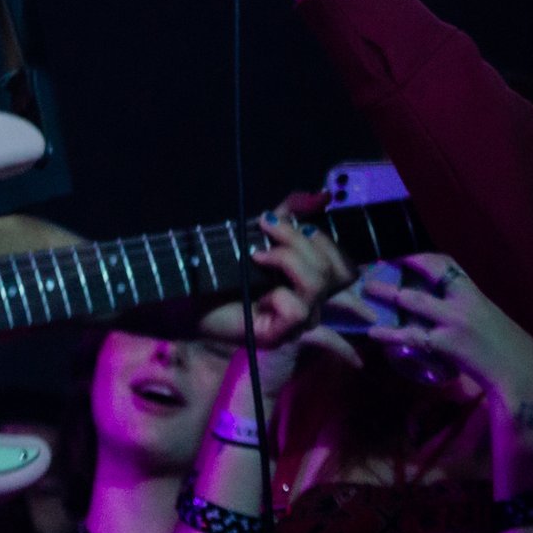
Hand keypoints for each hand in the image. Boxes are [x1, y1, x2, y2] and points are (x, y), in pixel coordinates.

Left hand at [193, 194, 360, 351]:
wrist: (187, 296)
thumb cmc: (222, 268)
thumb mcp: (260, 232)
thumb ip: (292, 214)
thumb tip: (324, 196)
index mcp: (311, 283)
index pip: (345, 266)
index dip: (326, 240)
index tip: (285, 221)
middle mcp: (311, 305)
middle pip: (333, 270)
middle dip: (299, 239)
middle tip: (265, 226)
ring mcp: (296, 325)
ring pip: (317, 285)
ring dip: (287, 258)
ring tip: (257, 254)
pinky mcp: (278, 336)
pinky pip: (297, 310)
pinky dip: (279, 292)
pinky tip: (257, 288)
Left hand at [365, 254, 532, 413]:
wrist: (520, 371)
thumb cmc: (507, 349)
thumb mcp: (490, 320)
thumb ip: (470, 311)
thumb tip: (448, 310)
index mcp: (475, 293)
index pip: (447, 265)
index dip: (423, 258)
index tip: (403, 256)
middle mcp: (463, 301)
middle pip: (426, 276)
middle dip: (400, 269)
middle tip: (376, 268)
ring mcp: (453, 320)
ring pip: (413, 301)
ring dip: (388, 295)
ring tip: (367, 291)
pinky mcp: (445, 343)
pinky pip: (411, 336)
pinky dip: (389, 334)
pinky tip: (373, 333)